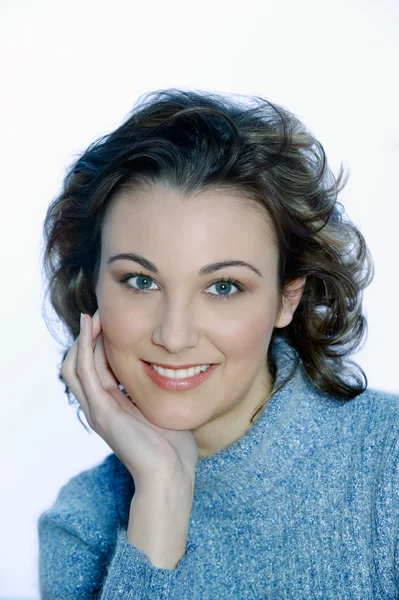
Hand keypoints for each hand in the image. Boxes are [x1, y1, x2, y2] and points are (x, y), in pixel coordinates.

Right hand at [60, 311, 198, 490]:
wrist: (171, 475)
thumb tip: (175, 371)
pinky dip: (85, 348)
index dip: (99, 344)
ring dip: (82, 339)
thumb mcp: (163, 410)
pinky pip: (85, 373)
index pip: (96, 369)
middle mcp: (100, 407)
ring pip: (75, 366)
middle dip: (87, 338)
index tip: (110, 321)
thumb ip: (158, 392)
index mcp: (113, 407)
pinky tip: (91, 329)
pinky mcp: (102, 411)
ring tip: (92, 316)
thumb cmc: (174, 448)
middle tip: (99, 313)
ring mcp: (97, 410)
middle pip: (80, 365)